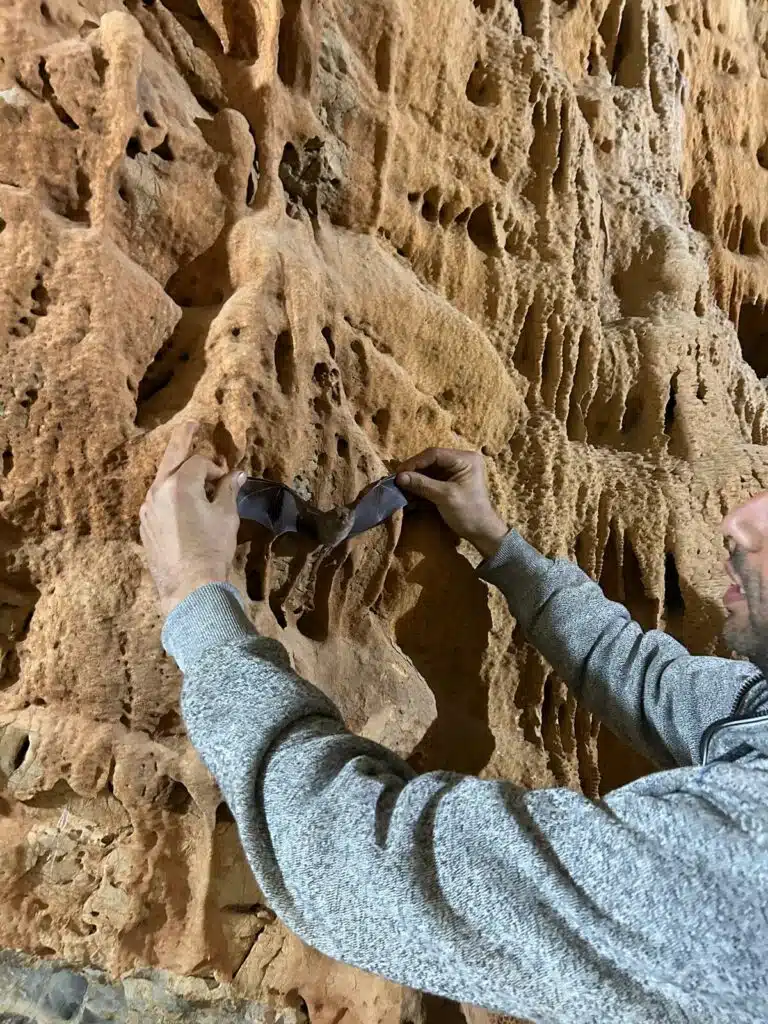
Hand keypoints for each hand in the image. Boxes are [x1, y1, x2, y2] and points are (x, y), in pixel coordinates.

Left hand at [140, 421, 245, 615]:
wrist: (188, 586)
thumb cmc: (212, 549)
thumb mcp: (226, 517)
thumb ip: (228, 491)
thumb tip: (236, 475)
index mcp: (179, 484)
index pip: (199, 462)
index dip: (216, 468)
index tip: (227, 481)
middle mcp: (157, 491)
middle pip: (171, 458)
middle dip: (183, 440)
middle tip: (191, 425)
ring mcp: (147, 509)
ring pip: (163, 481)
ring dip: (178, 474)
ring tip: (191, 474)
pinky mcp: (145, 526)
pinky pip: (158, 501)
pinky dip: (171, 495)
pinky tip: (183, 506)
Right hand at [395, 448, 507, 557]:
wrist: (482, 532)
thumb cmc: (468, 512)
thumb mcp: (444, 497)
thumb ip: (422, 484)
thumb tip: (399, 477)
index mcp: (465, 459)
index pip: (434, 454)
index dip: (415, 462)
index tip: (399, 473)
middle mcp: (461, 461)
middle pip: (431, 461)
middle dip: (414, 471)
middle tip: (396, 480)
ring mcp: (456, 471)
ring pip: (429, 470)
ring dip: (415, 479)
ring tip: (400, 487)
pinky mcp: (450, 482)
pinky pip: (432, 479)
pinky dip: (420, 486)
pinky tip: (409, 492)